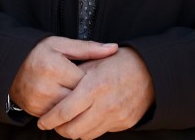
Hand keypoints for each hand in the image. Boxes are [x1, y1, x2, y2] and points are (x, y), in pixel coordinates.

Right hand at [9, 37, 118, 116]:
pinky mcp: (35, 111)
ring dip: (79, 106)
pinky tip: (73, 105)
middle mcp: (46, 88)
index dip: (95, 81)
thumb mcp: (62, 44)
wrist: (10, 65)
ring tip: (87, 98)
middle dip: (89, 96)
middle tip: (98, 90)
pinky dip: (66, 112)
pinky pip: (57, 117)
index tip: (101, 78)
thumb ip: (88, 48)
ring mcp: (39, 102)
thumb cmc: (39, 52)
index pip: (85, 82)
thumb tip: (114, 48)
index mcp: (55, 68)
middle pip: (78, 99)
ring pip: (69, 111)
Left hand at [37, 46, 154, 138]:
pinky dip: (92, 128)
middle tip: (55, 123)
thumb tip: (56, 89)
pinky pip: (101, 132)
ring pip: (85, 135)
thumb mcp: (96, 62)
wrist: (151, 71)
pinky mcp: (124, 123)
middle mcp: (105, 104)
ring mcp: (116, 116)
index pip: (64, 112)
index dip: (49, 120)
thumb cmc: (121, 63)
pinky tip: (90, 117)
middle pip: (72, 130)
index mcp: (94, 86)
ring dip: (75, 130)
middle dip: (59, 129)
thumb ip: (76, 76)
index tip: (42, 121)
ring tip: (71, 121)